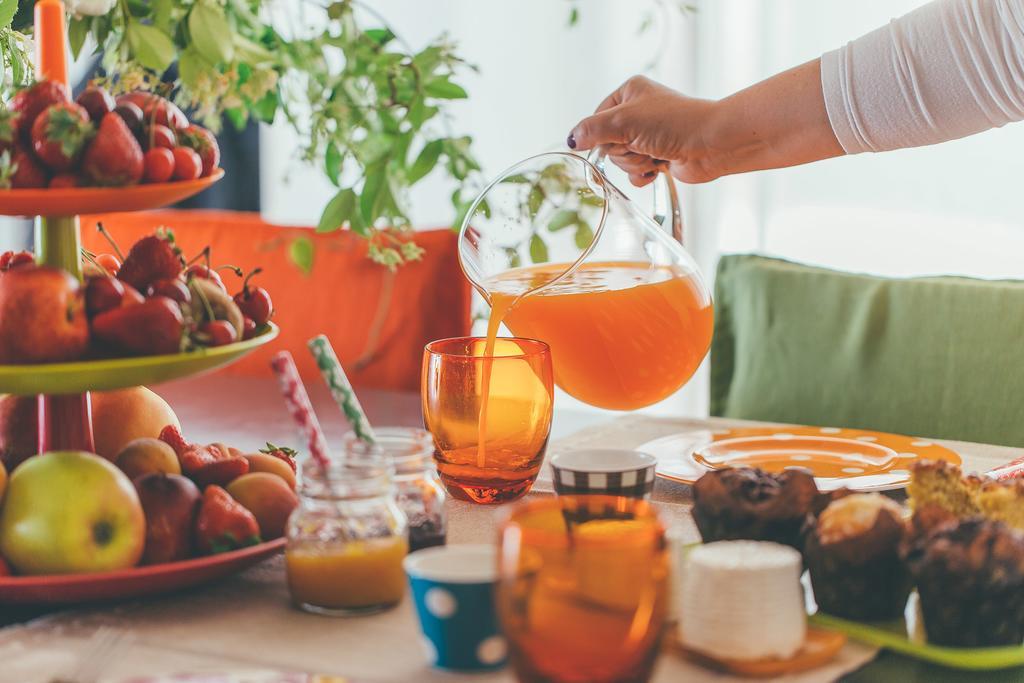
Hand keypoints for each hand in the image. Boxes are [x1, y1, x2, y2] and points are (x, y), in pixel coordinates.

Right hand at [568, 76, 723, 186]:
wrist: (711, 143)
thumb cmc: (673, 123)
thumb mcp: (624, 120)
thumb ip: (592, 130)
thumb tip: (571, 140)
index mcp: (629, 93)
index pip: (596, 120)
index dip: (602, 135)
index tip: (618, 136)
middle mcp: (638, 112)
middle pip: (609, 143)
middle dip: (625, 151)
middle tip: (644, 144)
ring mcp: (648, 136)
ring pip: (622, 160)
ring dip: (636, 162)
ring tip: (656, 154)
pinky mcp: (658, 156)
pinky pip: (635, 173)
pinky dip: (644, 174)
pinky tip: (658, 167)